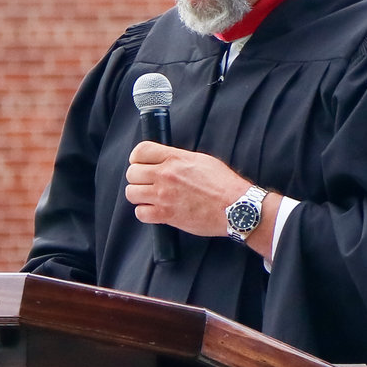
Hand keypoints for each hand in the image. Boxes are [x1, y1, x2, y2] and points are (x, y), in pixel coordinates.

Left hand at [125, 142, 280, 258]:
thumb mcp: (201, 160)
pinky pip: (140, 213)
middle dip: (137, 178)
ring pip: (132, 193)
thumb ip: (178, 159)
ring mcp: (164, 196)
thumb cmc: (223, 184)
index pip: (140, 151)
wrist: (234, 207)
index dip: (137, 158)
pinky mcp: (165, 215)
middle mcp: (166, 175)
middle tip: (146, 183)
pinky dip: (145, 213)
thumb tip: (166, 160)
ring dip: (139, 195)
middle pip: (132, 173)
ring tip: (150, 197)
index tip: (141, 164)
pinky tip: (155, 211)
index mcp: (175, 158)